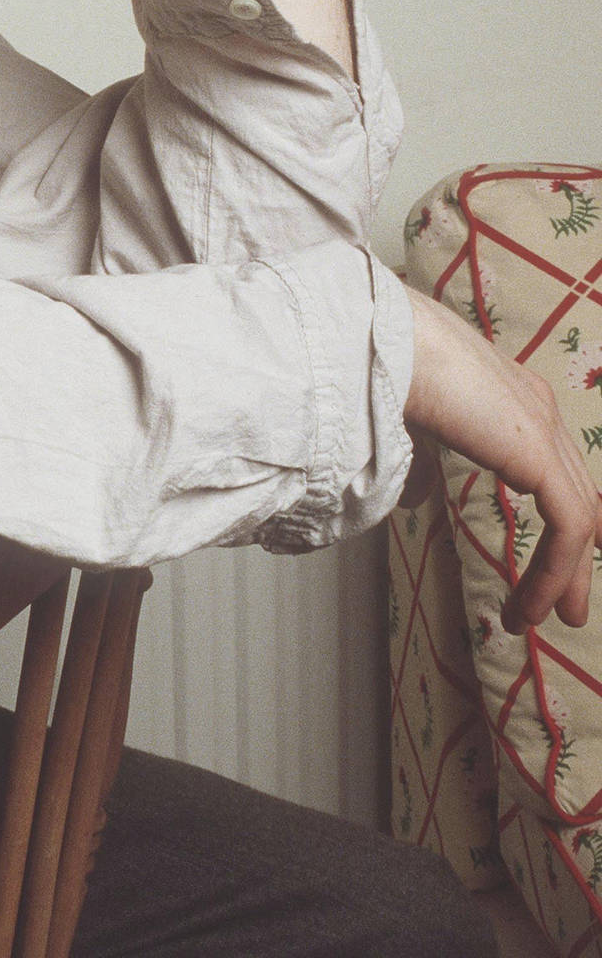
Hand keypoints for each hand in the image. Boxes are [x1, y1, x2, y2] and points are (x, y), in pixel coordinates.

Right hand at [404, 287, 601, 631]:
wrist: (391, 345)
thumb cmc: (388, 371)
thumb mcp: (409, 427)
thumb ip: (419, 465)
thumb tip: (416, 501)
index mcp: (512, 397)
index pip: (555, 465)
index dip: (562, 512)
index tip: (555, 561)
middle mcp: (539, 409)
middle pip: (576, 494)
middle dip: (571, 557)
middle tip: (563, 608)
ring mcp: (545, 430)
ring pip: (577, 517)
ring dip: (563, 577)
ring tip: (542, 620)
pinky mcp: (541, 456)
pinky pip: (567, 527)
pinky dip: (555, 574)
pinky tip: (533, 604)